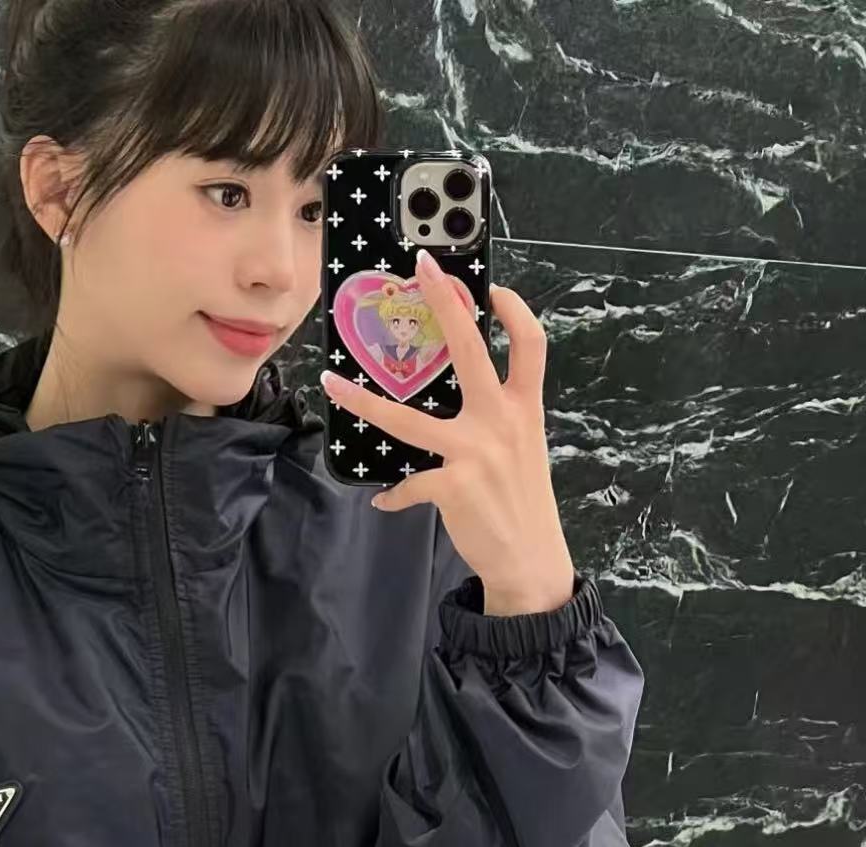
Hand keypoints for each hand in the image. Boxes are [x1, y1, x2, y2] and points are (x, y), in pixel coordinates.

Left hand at [321, 251, 575, 617]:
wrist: (531, 560)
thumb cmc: (522, 502)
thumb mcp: (523, 451)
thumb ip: (497, 420)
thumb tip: (459, 404)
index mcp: (523, 409)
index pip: (529, 345)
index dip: (514, 311)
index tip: (490, 286)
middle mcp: (502, 422)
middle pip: (472, 350)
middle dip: (447, 303)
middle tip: (422, 267)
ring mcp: (476, 453)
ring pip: (407, 419)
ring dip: (364, 402)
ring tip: (334, 384)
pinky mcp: (453, 486)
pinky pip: (408, 484)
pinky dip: (394, 495)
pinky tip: (386, 501)